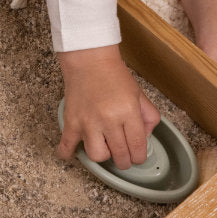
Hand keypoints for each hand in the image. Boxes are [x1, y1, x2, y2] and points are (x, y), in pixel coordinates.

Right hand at [57, 45, 160, 168]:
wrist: (89, 59)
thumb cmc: (114, 74)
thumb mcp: (139, 93)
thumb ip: (149, 116)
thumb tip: (146, 137)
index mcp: (128, 112)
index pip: (137, 148)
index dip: (139, 156)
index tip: (137, 154)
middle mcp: (108, 119)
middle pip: (120, 156)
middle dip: (125, 159)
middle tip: (123, 153)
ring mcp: (87, 122)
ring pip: (97, 156)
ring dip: (103, 155)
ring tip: (104, 146)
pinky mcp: (71, 121)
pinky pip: (67, 145)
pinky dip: (68, 153)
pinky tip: (73, 153)